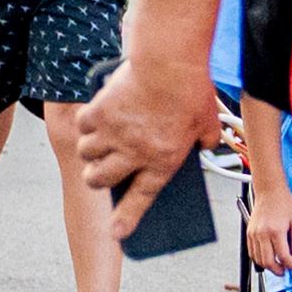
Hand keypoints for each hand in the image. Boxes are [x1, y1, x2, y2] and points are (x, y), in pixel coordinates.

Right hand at [73, 53, 219, 229]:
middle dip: (96, 180)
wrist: (169, 59)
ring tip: (97, 143)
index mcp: (163, 160)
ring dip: (91, 151)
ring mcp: (114, 133)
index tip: (116, 232)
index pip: (141, 198)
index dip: (126, 218)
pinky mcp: (100, 111)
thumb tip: (204, 146)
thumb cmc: (191, 89)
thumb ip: (205, 140)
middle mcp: (134, 153)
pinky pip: (83, 125)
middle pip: (100, 180)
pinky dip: (86, 123)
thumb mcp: (208, 122)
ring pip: (88, 154)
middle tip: (98, 173)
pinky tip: (94, 117)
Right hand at [243, 163, 291, 275]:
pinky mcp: (249, 234)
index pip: (284, 257)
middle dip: (280, 270)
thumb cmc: (284, 203)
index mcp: (275, 231)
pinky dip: (260, 259)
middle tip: (288, 270)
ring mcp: (253, 234)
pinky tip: (270, 258)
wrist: (269, 191)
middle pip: (269, 262)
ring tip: (280, 265)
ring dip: (269, 266)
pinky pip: (252, 253)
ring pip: (259, 260)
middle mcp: (262, 234)